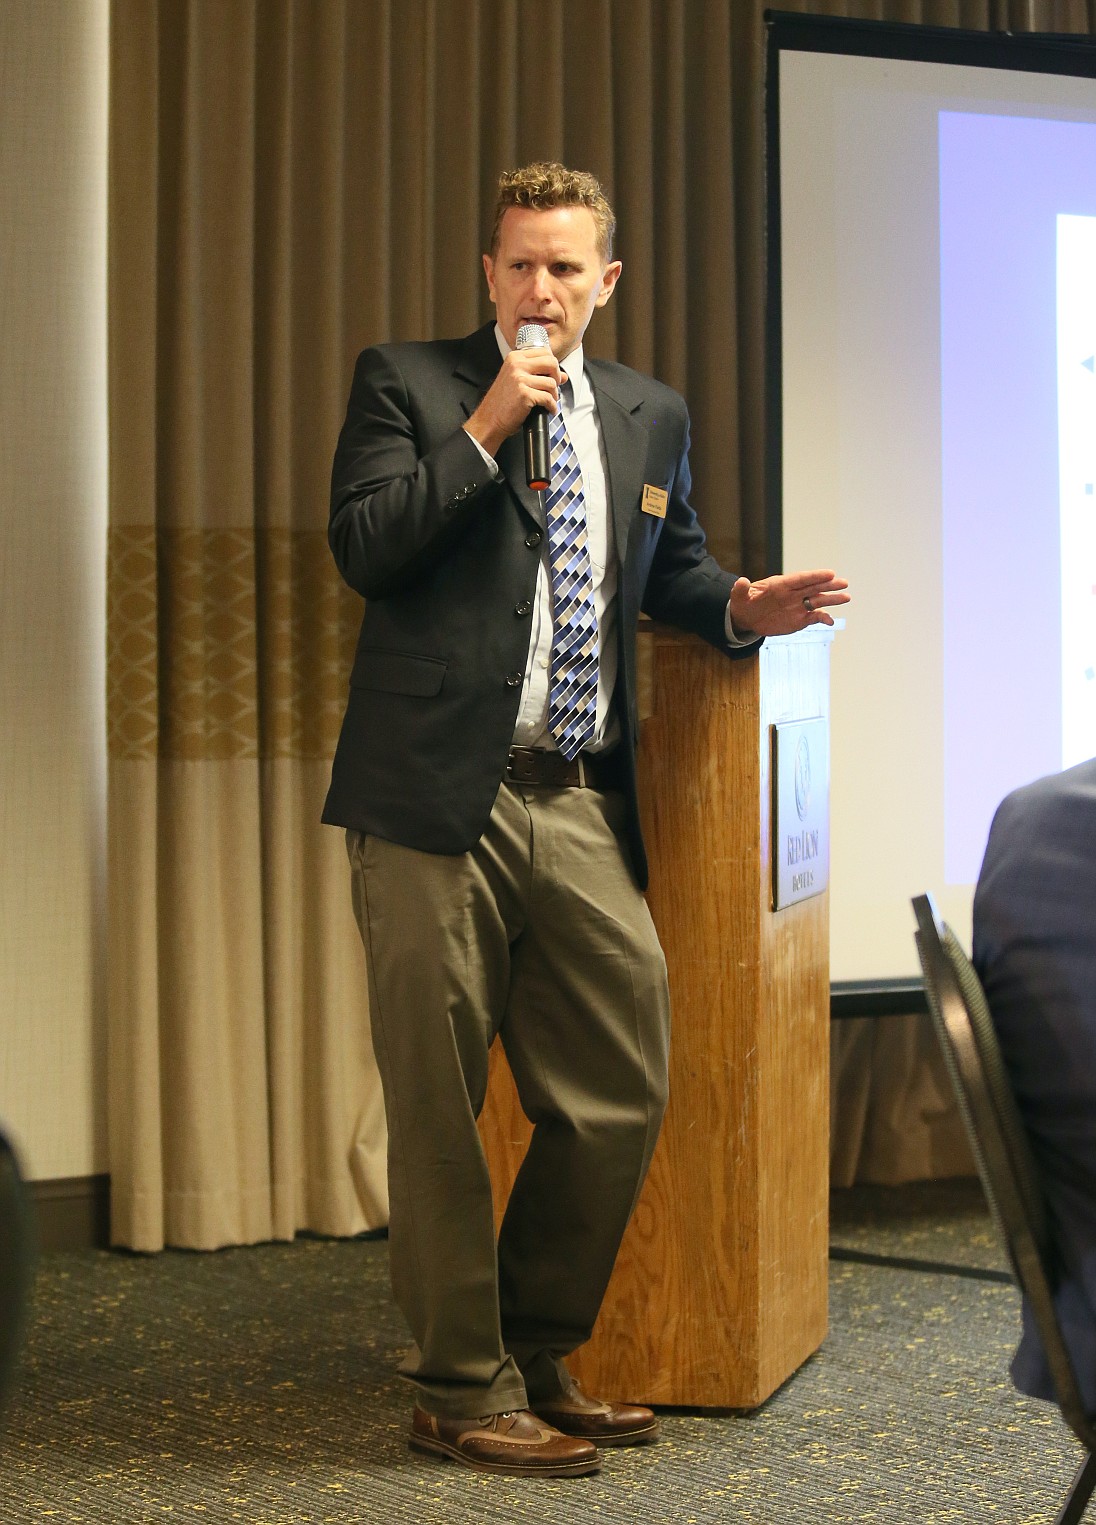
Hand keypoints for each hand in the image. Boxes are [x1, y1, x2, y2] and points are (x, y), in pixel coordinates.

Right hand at [464, 345, 561, 457]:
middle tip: (554, 389)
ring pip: (551, 383)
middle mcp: (517, 364)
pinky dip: (552, 407)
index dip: (553, 365)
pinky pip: (548, 398)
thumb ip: (539, 374)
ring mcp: (520, 379)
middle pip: (551, 362)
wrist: (489, 420)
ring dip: (554, 395)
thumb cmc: (503, 402)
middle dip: (557, 377)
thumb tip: (563, 376)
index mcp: (515, 357)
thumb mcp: (518, 381)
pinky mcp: (524, 394)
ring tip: (549, 402)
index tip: (553, 376)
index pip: (544, 352)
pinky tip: (549, 410)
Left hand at [728, 569, 849, 638]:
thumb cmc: (744, 603)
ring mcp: (798, 606)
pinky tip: (830, 621)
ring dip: (831, 599)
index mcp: (781, 585)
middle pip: (814, 587)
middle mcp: (793, 594)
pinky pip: (813, 617)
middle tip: (843, 583)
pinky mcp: (799, 619)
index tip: (830, 573)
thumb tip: (740, 581)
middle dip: (829, 585)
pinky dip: (822, 619)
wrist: (747, 618)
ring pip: (817, 600)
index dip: (815, 576)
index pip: (800, 579)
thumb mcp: (739, 596)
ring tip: (846, 597)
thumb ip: (741, 589)